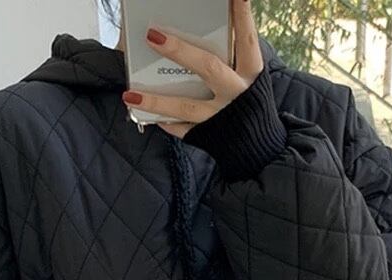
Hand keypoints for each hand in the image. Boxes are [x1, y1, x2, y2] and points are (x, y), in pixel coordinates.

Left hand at [122, 0, 263, 138]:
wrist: (261, 150)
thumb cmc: (250, 105)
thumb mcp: (249, 80)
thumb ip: (231, 60)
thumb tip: (198, 36)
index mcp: (251, 75)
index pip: (246, 41)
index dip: (242, 17)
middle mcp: (236, 94)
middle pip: (208, 67)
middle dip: (180, 51)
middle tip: (152, 35)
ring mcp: (219, 116)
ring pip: (185, 105)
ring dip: (156, 101)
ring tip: (130, 95)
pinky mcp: (207, 134)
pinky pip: (181, 127)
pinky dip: (164, 120)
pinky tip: (145, 113)